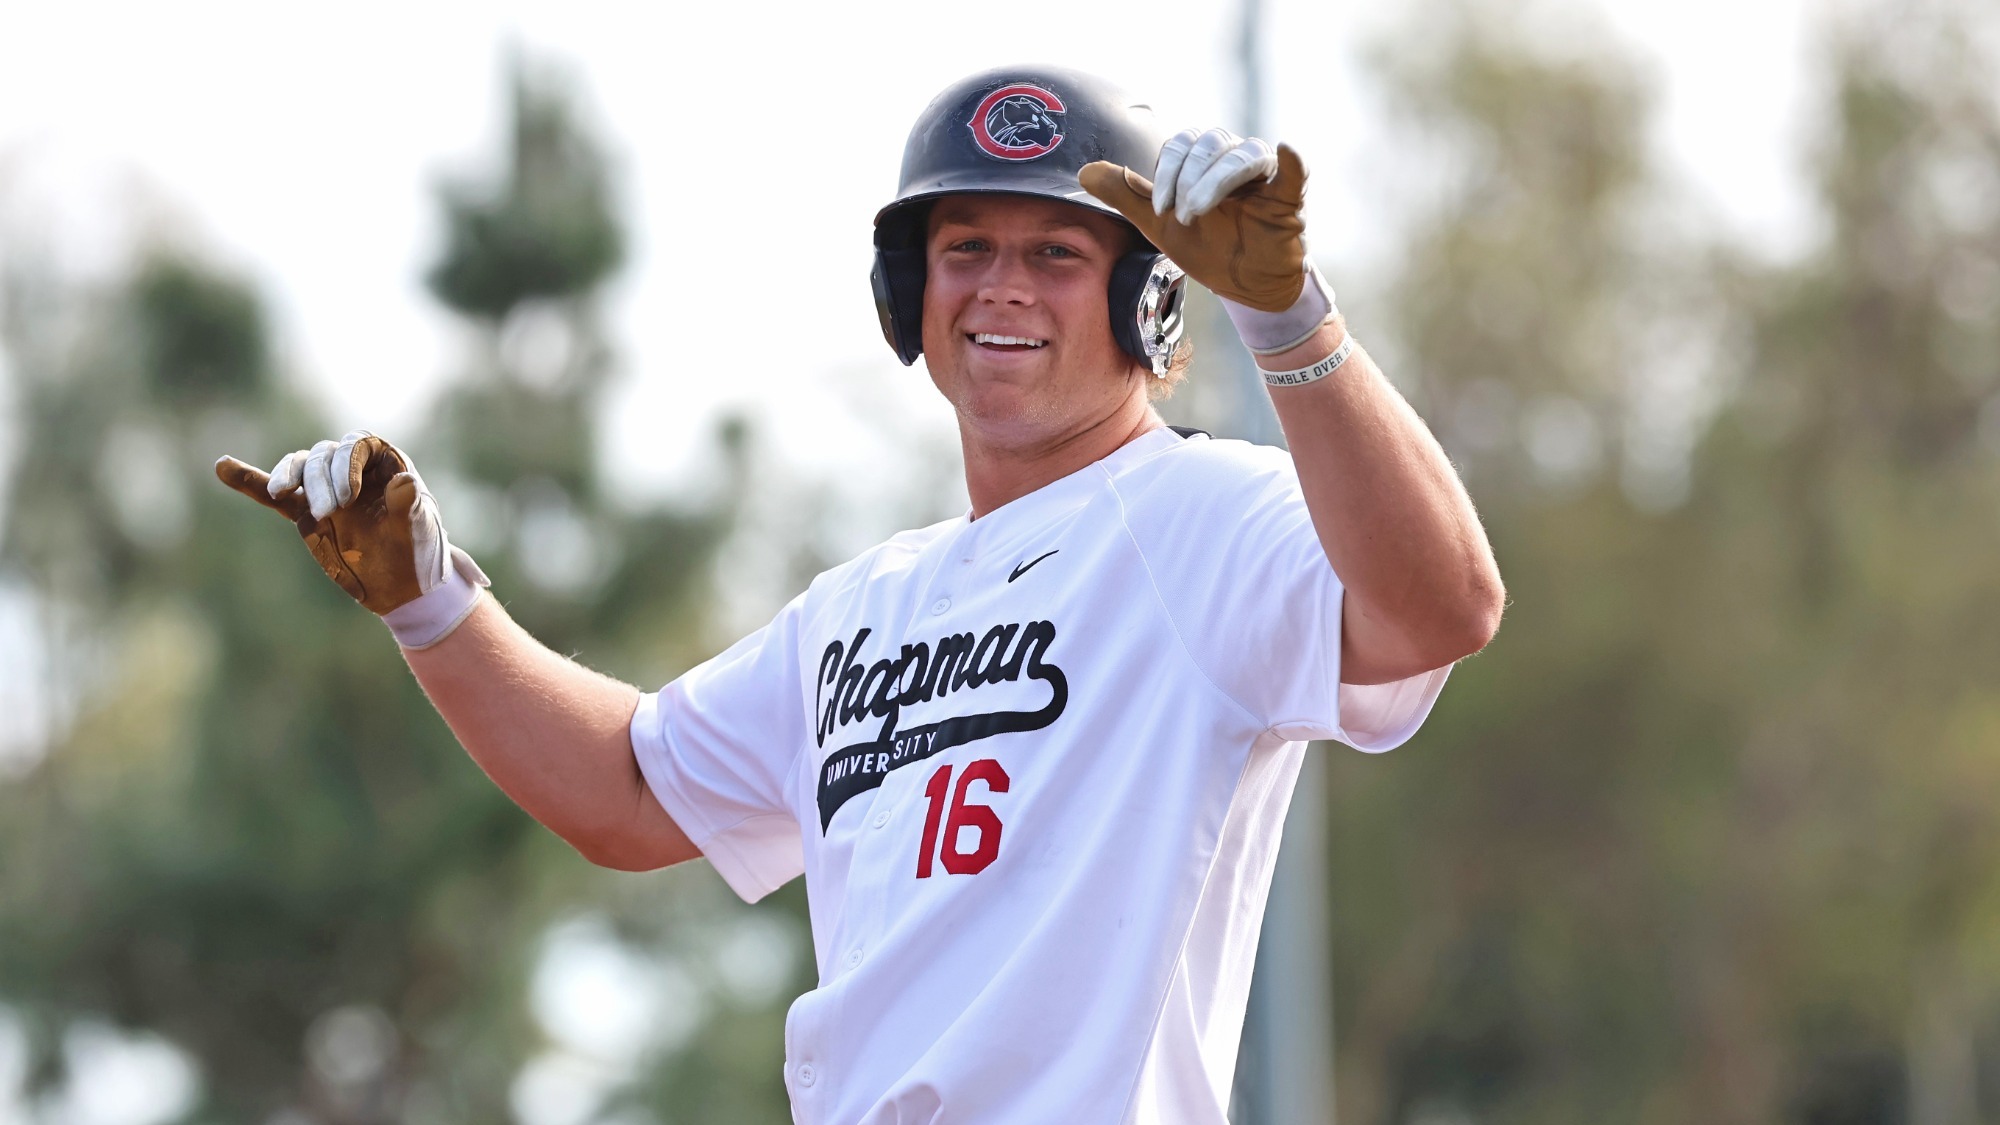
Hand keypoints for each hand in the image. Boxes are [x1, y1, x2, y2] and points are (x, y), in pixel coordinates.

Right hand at [215, 431, 477, 616]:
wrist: (405, 586)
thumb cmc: (419, 552)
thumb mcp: (417, 530)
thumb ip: (408, 506)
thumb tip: (405, 481)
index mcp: (384, 464)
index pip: (357, 446)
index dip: (347, 464)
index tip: (348, 497)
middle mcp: (353, 469)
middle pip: (324, 456)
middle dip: (320, 480)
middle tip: (329, 514)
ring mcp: (327, 489)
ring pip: (299, 469)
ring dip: (287, 477)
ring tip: (279, 493)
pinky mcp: (307, 513)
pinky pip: (277, 494)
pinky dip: (251, 482)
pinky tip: (223, 466)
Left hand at [1080, 128, 1307, 312]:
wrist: (1242, 285)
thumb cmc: (1206, 247)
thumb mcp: (1158, 224)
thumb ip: (1126, 194)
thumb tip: (1083, 170)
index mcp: (1203, 161)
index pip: (1182, 144)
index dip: (1168, 171)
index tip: (1160, 208)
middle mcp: (1233, 159)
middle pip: (1211, 142)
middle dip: (1189, 177)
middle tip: (1183, 215)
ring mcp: (1263, 176)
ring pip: (1244, 154)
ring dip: (1217, 179)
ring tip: (1200, 211)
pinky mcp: (1289, 197)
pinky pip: (1295, 171)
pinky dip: (1293, 160)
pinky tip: (1287, 150)